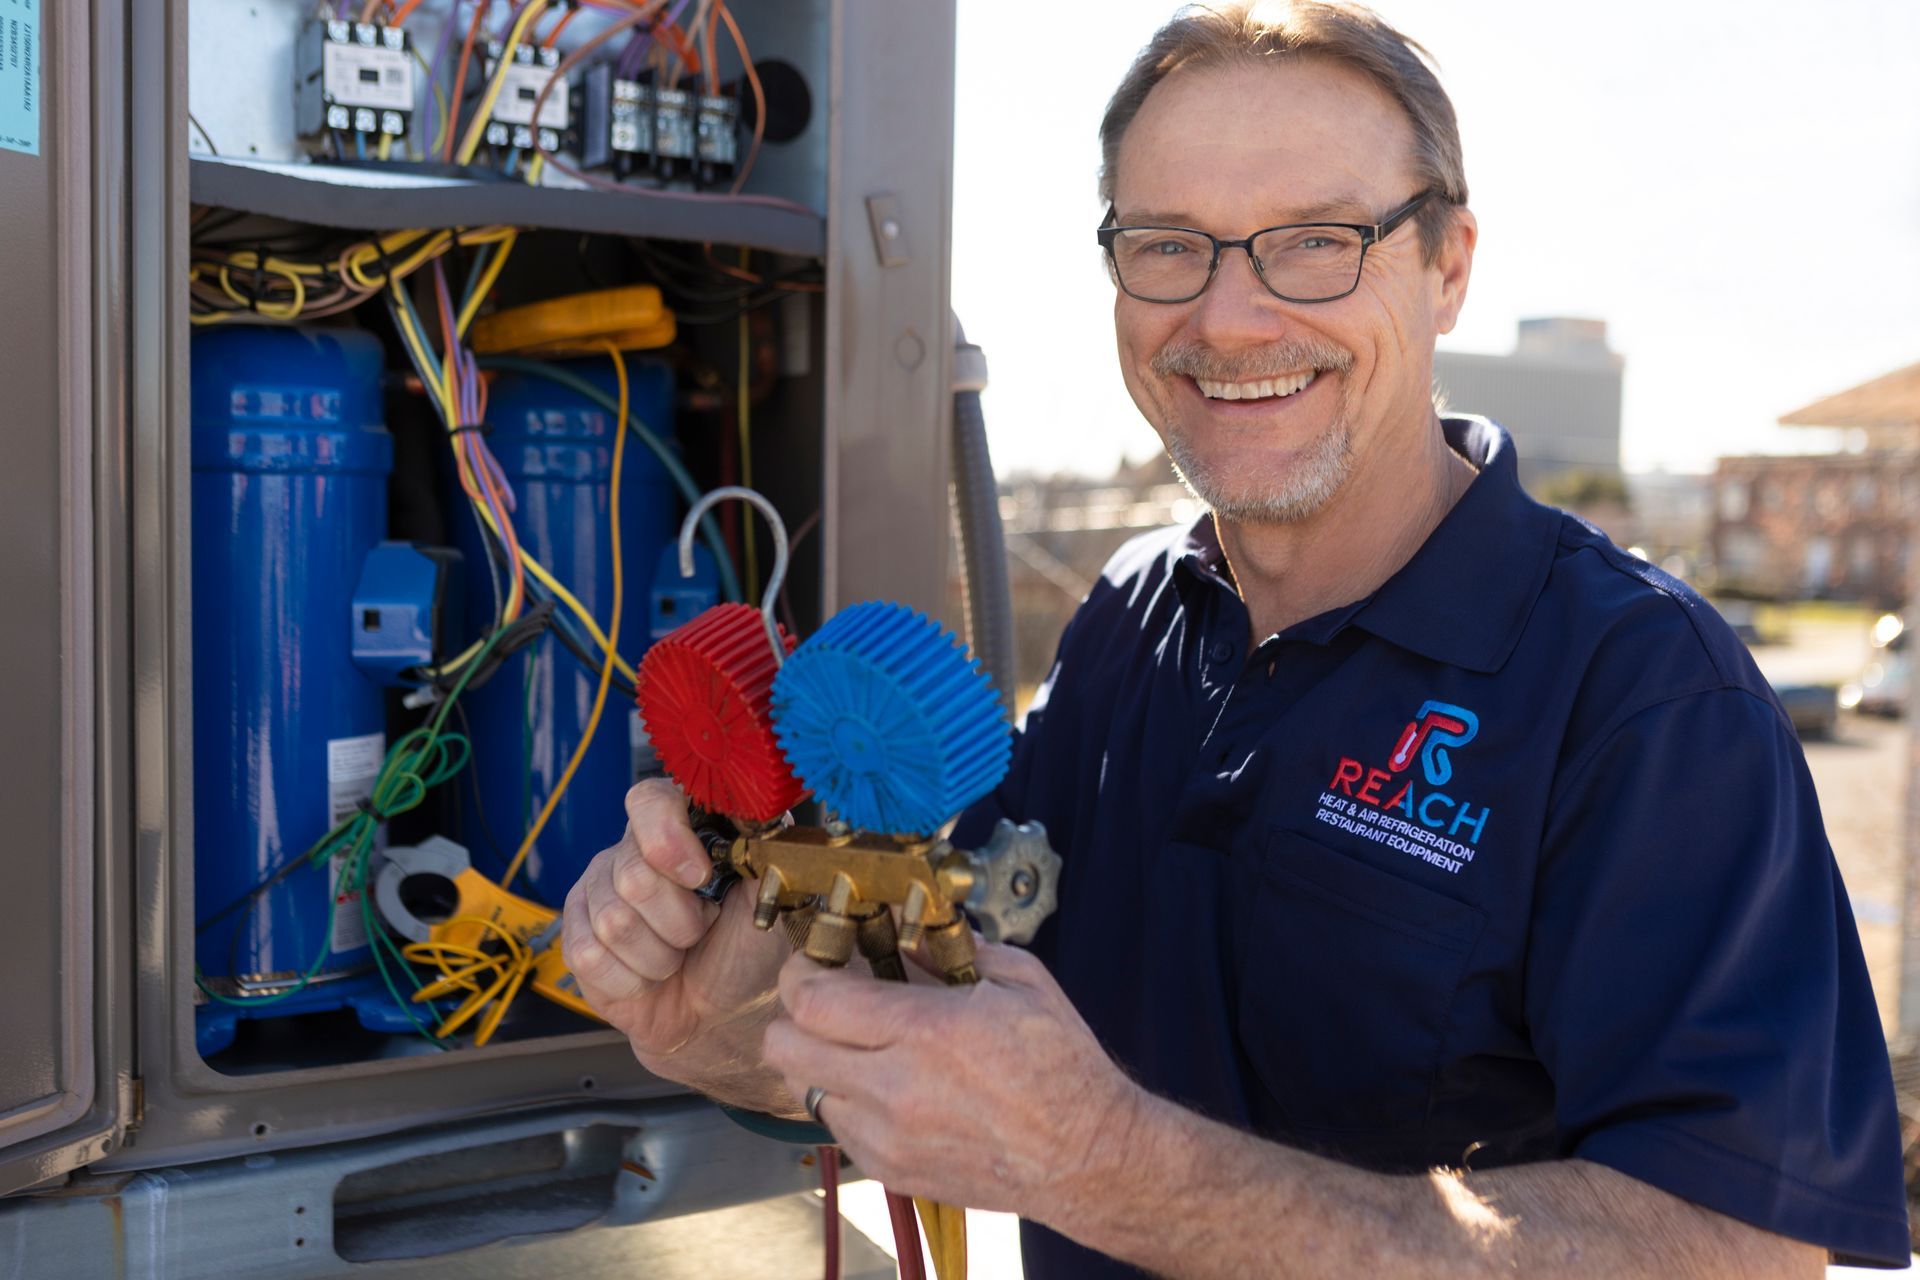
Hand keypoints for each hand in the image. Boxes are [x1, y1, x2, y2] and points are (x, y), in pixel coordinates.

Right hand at [562, 780, 789, 1082]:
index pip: (649, 800)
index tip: (701, 876)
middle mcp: (630, 850)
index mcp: (679, 826)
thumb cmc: (748, 947)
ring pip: (614, 921)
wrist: (724, 1010)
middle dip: (681, 920)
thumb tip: (756, 816)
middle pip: (634, 874)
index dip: (669, 838)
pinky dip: (633, 980)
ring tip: (679, 955)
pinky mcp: (576, 937)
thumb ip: (762, 852)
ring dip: (661, 955)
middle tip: (701, 931)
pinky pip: (589, 956)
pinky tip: (650, 977)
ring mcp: (597, 892)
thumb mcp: (768, 898)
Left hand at [762, 940, 1143, 1221]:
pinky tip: (885, 1085)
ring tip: (860, 1045)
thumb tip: (907, 933)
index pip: (813, 1000)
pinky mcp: (890, 1170)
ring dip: (817, 1058)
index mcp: (925, 1031)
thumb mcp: (1019, 980)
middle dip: (793, 1014)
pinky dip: (846, 1100)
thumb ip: (954, 949)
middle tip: (825, 999)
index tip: (815, 961)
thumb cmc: (1061, 1067)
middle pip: (783, 1047)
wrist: (1085, 1156)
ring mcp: (887, 1136)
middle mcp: (894, 1088)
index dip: (801, 972)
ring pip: (801, 1088)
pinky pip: (835, 1125)